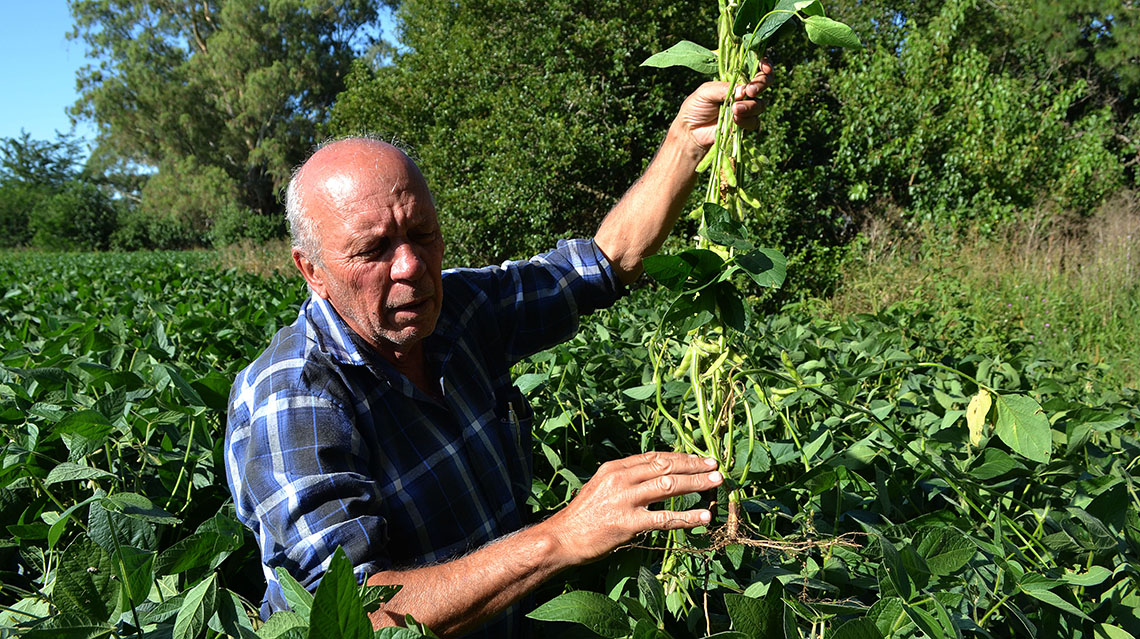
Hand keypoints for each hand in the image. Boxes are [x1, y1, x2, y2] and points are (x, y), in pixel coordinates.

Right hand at [544, 452, 723, 564]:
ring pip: (668, 486)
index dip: (680, 456)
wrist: (563, 538)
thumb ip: (626, 479)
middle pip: (665, 466)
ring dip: (696, 483)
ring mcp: (624, 500)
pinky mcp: (627, 523)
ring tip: (716, 483)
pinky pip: (664, 518)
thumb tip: (655, 476)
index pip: (654, 456)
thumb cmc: (584, 515)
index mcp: (615, 467)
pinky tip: (704, 517)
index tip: (699, 458)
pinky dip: (687, 517)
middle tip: (715, 467)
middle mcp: (620, 478)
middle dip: (693, 465)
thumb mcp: (602, 486)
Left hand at [673, 60, 774, 151]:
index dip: (764, 64)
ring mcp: (747, 108)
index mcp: (736, 79)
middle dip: (761, 84)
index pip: (755, 67)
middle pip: (764, 83)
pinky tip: (734, 120)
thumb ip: (723, 88)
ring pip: (760, 104)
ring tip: (734, 109)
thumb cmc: (696, 106)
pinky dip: (746, 121)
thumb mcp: (705, 92)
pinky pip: (754, 121)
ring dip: (750, 106)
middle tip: (750, 91)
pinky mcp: (745, 124)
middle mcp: (744, 92)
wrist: (691, 130)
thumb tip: (743, 90)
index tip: (764, 67)